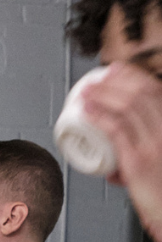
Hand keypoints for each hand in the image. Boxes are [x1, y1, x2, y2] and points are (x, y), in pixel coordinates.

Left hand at [84, 62, 161, 241]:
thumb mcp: (157, 167)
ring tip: (86, 92)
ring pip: (128, 108)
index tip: (116, 70)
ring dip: (103, 95)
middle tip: (96, 78)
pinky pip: (117, 131)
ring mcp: (156, 145)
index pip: (155, 92)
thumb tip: (115, 171)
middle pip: (141, 94)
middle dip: (115, 81)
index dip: (134, 77)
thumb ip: (141, 163)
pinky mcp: (139, 161)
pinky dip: (99, 116)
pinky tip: (86, 110)